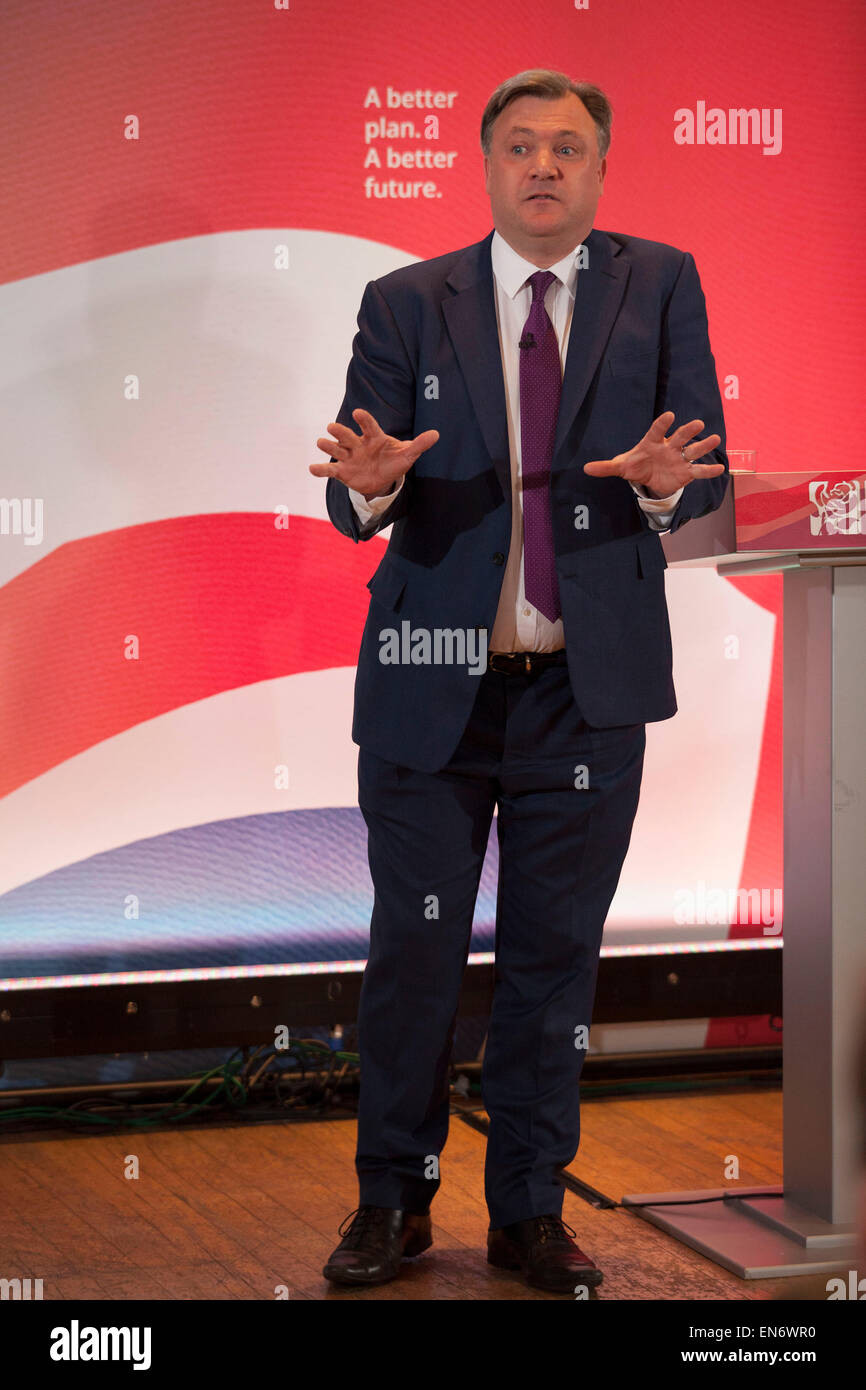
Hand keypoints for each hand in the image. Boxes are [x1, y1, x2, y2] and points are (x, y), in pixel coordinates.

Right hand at [311, 408, 438, 498]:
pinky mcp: (342, 471)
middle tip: (332, 427)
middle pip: (347, 435)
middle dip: (340, 431)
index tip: (357, 413)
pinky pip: (330, 470)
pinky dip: (321, 470)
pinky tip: (312, 469)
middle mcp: (358, 444)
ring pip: (336, 449)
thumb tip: (436, 434)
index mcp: (374, 437)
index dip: (364, 419)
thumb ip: (419, 444)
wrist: (382, 479)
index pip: (369, 425)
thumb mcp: (408, 454)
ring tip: (321, 442)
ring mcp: (349, 457)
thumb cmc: (394, 461)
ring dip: (328, 445)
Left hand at [583, 411, 723, 498]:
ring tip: (715, 439)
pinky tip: (720, 469)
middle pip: (680, 437)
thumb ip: (606, 467)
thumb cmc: (635, 466)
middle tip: (698, 424)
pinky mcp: (687, 472)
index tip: (670, 416)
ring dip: (704, 445)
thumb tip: (585, 469)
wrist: (649, 477)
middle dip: (688, 431)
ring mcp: (680, 458)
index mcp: (653, 442)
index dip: (663, 423)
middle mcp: (669, 447)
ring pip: (694, 450)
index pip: (657, 430)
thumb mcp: (621, 467)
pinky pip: (699, 470)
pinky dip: (709, 470)